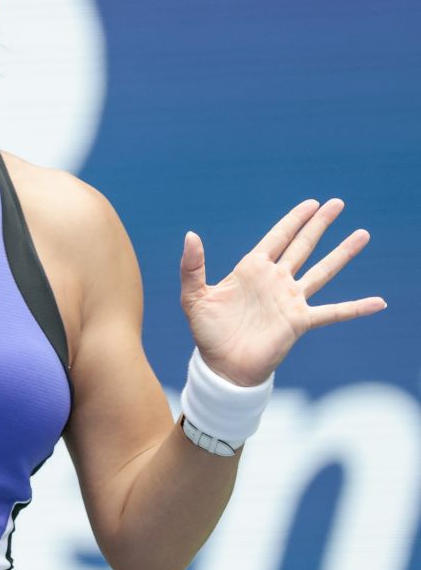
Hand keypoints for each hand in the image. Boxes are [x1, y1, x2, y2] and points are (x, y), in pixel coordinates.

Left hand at [181, 198, 385, 385]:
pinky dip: (356, 308)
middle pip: (303, 245)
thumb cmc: (207, 332)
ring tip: (362, 234)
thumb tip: (190, 234)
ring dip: (342, 253)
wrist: (222, 366)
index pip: (277, 237)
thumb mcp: (194, 296)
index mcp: (251, 270)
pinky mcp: (299, 321)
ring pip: (322, 270)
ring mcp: (290, 300)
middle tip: (338, 203)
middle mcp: (275, 280)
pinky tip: (378, 302)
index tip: (311, 203)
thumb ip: (192, 266)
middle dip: (319, 224)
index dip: (293, 220)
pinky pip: (333, 313)